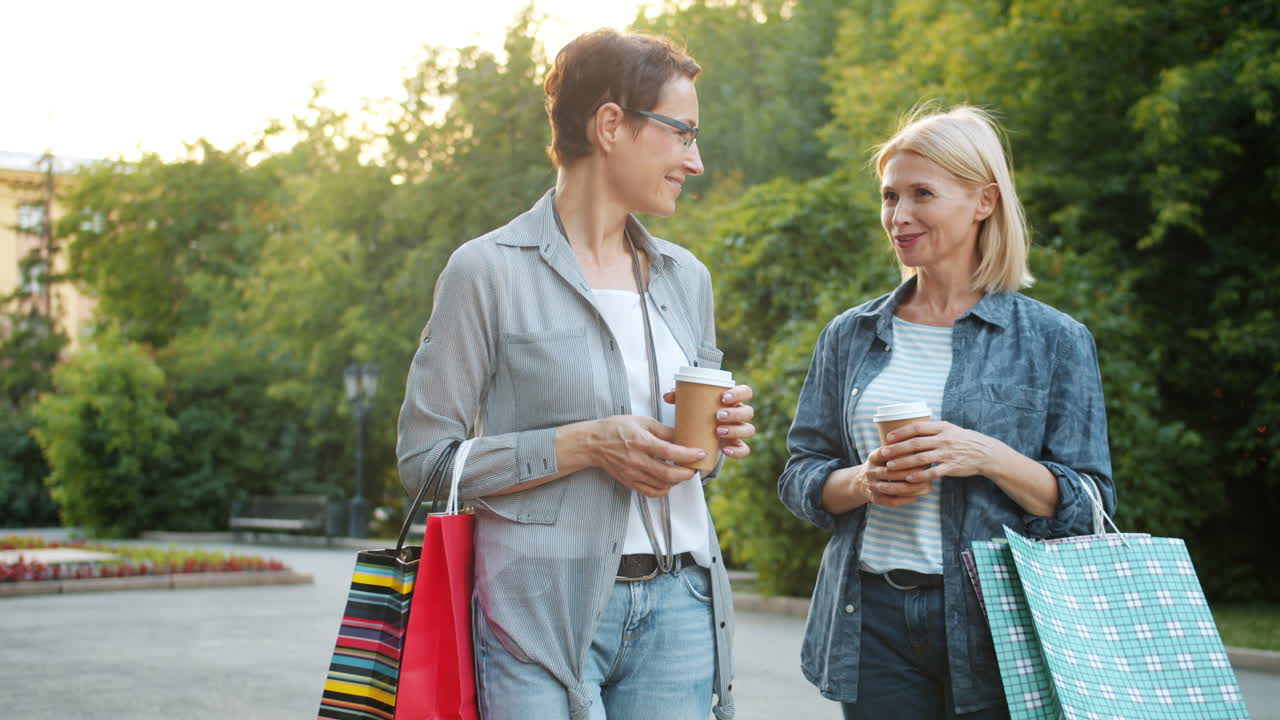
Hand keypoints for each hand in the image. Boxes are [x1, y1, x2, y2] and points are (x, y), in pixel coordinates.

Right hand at [592, 416, 701, 496]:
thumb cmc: (615, 429)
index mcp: (642, 442)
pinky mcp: (630, 482)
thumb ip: (663, 430)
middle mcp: (638, 460)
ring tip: (681, 473)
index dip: (689, 455)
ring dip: (677, 481)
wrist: (594, 443)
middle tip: (694, 468)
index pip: (671, 452)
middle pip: (669, 474)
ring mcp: (633, 473)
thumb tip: (682, 436)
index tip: (700, 454)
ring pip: (662, 485)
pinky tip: (667, 482)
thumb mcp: (642, 421)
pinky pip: (651, 492)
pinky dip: (663, 490)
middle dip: (687, 473)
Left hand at [663, 383, 755, 458]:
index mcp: (733, 401)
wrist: (702, 433)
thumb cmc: (701, 413)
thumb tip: (668, 396)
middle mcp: (739, 415)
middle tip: (718, 415)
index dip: (739, 394)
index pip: (746, 392)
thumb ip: (681, 397)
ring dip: (734, 430)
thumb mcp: (692, 404)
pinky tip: (726, 450)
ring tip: (718, 431)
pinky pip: (744, 450)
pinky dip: (737, 451)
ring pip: (748, 429)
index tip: (724, 397)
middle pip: (748, 412)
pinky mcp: (736, 445)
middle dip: (734, 413)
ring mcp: (739, 430)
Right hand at [858, 447, 932, 506]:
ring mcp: (872, 486)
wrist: (861, 481)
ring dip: (908, 487)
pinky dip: (904, 500)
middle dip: (907, 472)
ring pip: (891, 488)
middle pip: (889, 472)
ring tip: (923, 484)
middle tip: (924, 470)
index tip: (916, 452)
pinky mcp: (875, 499)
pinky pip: (891, 501)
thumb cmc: (882, 465)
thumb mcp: (883, 455)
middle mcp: (870, 472)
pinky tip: (916, 496)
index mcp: (873, 458)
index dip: (898, 453)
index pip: (884, 453)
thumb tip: (924, 443)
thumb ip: (898, 449)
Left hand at [881, 420, 999, 481]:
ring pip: (921, 459)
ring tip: (891, 466)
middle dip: (897, 449)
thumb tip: (911, 428)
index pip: (917, 428)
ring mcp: (947, 454)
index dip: (901, 432)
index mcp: (942, 428)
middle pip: (915, 444)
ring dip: (903, 463)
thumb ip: (933, 429)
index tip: (889, 437)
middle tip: (883, 453)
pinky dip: (920, 475)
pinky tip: (908, 478)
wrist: (986, 453)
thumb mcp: (950, 429)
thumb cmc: (964, 440)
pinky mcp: (951, 467)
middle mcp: (943, 440)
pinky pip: (933, 472)